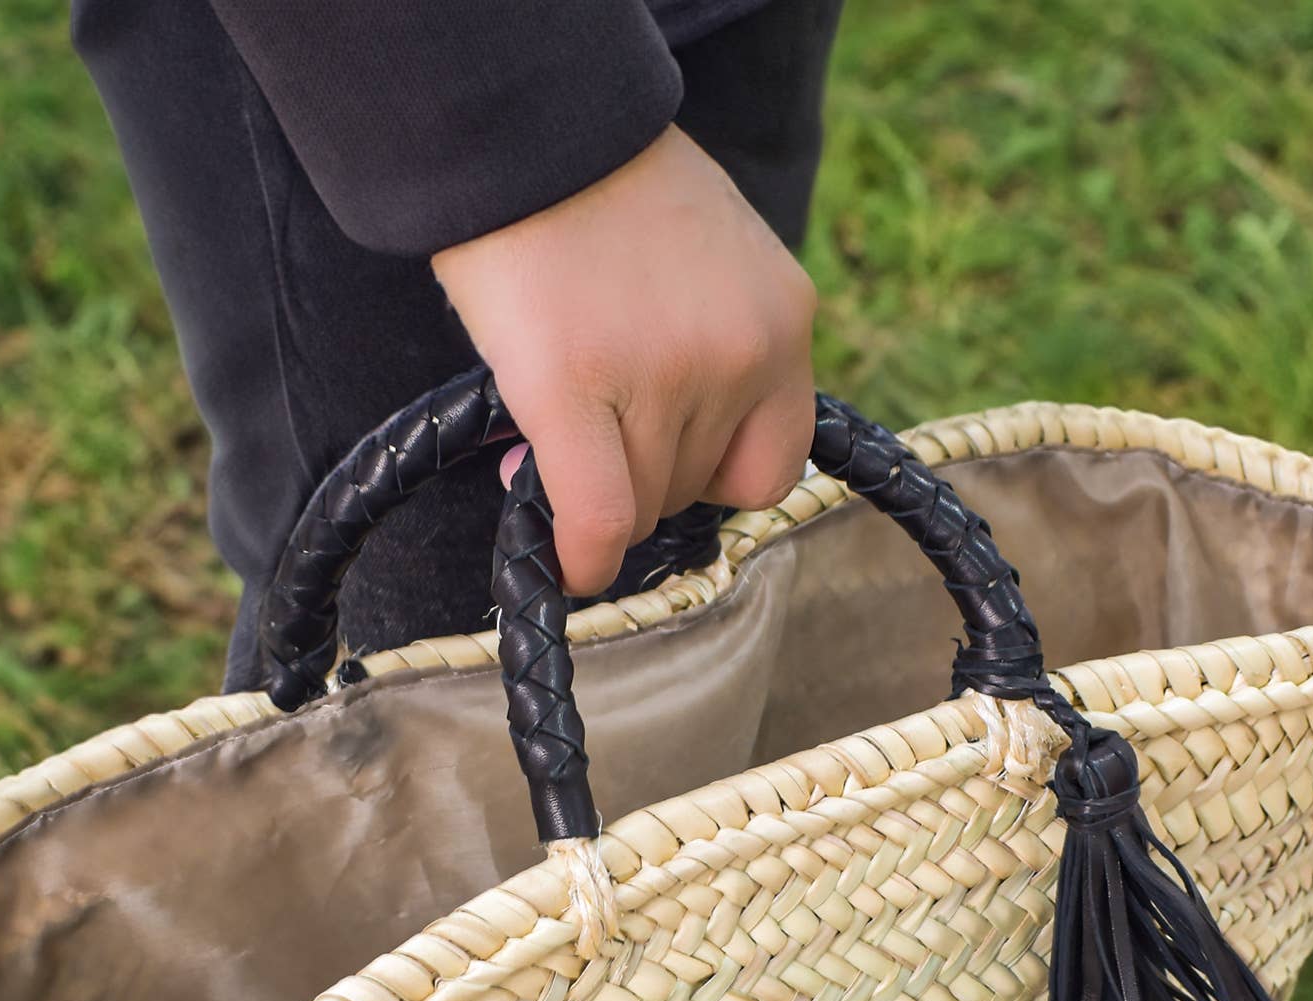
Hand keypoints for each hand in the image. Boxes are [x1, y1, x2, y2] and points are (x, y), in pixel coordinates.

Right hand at [432, 126, 816, 595]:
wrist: (530, 126)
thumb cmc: (606, 194)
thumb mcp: (708, 266)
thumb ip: (710, 355)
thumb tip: (646, 475)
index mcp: (782, 318)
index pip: (773, 465)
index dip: (713, 478)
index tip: (666, 460)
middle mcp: (740, 352)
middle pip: (694, 491)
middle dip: (639, 472)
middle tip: (590, 420)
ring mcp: (663, 372)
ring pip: (639, 504)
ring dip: (596, 487)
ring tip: (558, 415)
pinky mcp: (575, 386)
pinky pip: (596, 514)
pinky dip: (581, 553)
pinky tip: (566, 561)